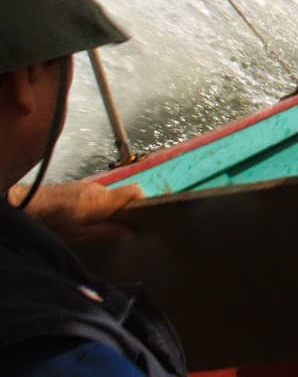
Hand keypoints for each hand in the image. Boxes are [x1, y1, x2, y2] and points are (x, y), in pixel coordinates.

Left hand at [8, 180, 143, 243]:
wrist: (27, 205)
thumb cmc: (53, 223)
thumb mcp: (79, 234)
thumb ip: (106, 231)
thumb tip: (129, 232)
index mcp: (103, 200)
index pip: (134, 190)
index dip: (143, 200)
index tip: (145, 216)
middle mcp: (100, 189)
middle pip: (125, 194)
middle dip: (129, 209)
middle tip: (127, 227)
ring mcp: (90, 187)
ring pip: (112, 196)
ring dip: (113, 209)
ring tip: (107, 226)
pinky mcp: (81, 188)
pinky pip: (100, 196)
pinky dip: (102, 206)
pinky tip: (91, 220)